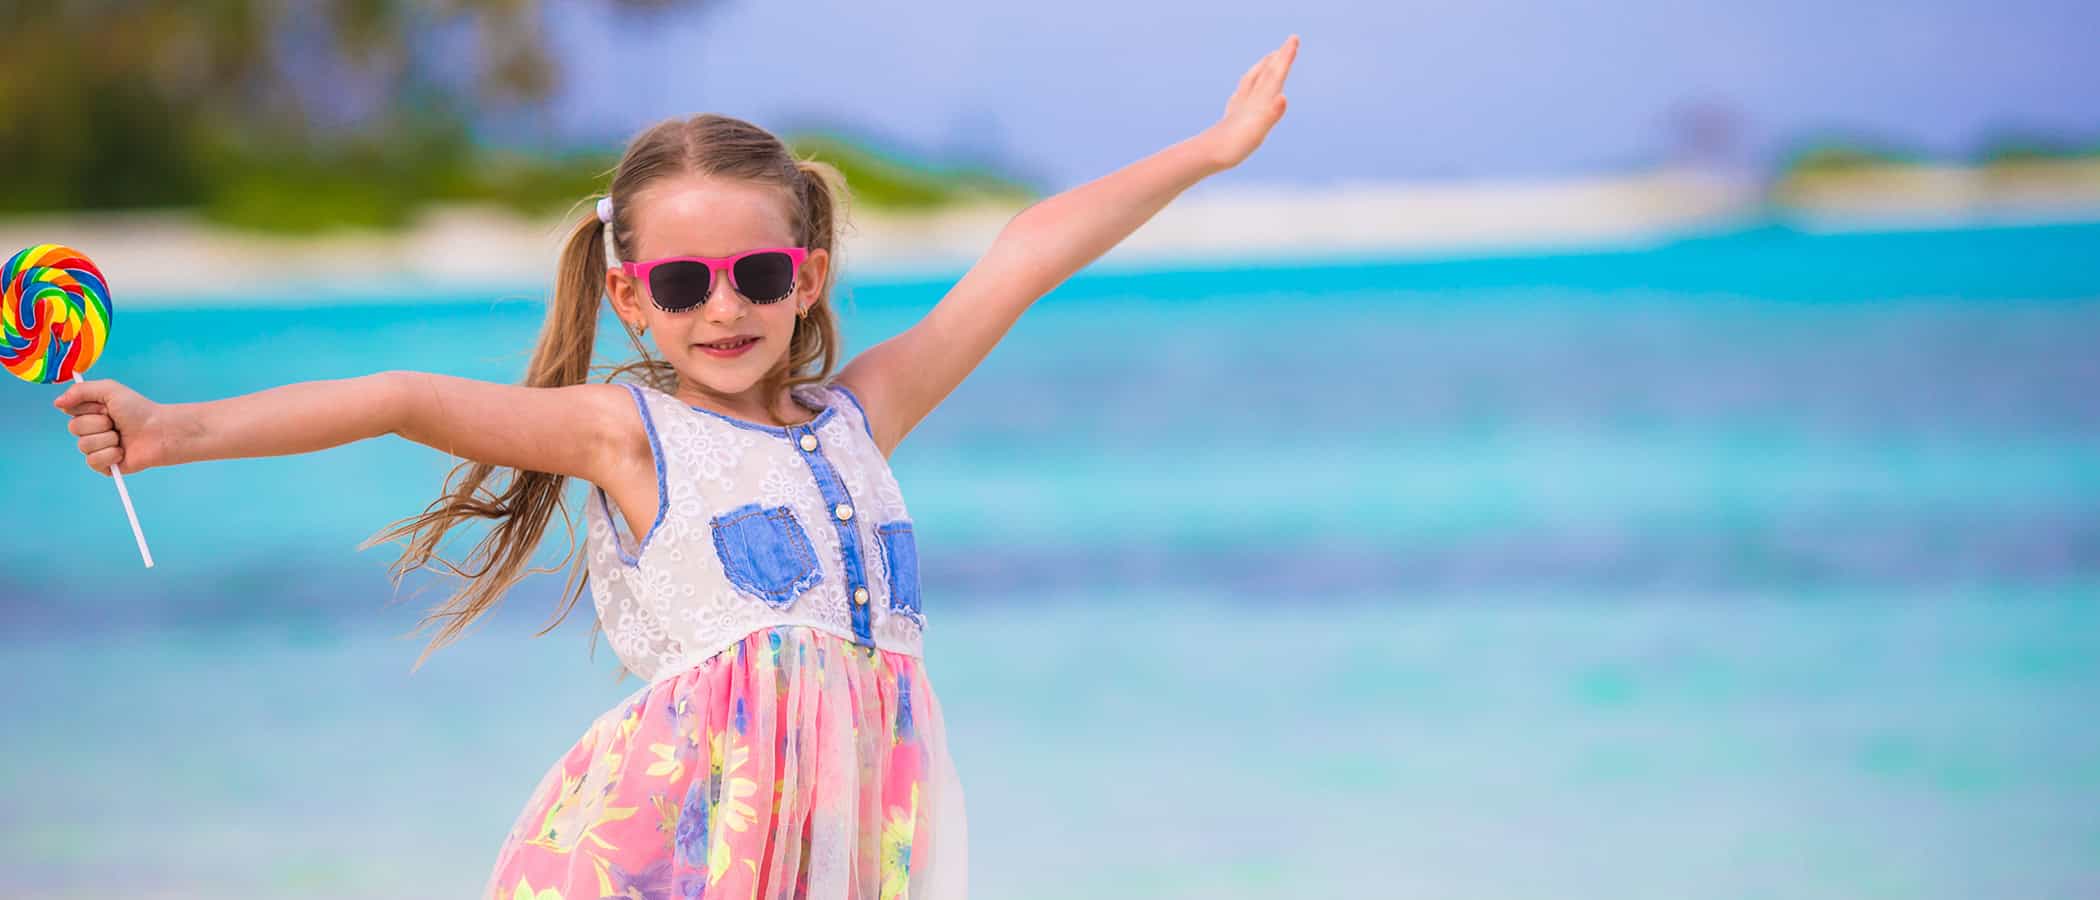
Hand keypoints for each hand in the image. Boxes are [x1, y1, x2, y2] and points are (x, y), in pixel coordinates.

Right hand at [54, 378, 177, 474]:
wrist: (159, 432)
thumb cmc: (138, 410)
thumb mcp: (109, 390)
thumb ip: (81, 390)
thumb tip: (57, 403)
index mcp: (89, 412)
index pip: (69, 410)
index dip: (87, 407)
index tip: (105, 406)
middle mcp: (90, 430)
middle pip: (74, 428)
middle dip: (98, 423)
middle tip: (116, 422)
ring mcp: (97, 448)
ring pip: (83, 445)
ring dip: (107, 439)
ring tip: (122, 437)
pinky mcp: (104, 466)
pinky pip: (92, 461)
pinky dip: (110, 455)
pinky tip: (123, 451)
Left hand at [1202, 34, 1297, 170]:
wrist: (1207, 154)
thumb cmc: (1234, 145)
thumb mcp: (1257, 131)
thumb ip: (1271, 114)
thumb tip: (1283, 97)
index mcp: (1259, 101)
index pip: (1275, 74)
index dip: (1285, 57)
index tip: (1294, 38)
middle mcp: (1249, 99)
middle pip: (1265, 73)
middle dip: (1278, 58)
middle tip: (1289, 43)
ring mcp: (1239, 106)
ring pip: (1252, 80)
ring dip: (1263, 67)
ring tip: (1268, 59)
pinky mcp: (1232, 115)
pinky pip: (1241, 93)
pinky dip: (1248, 85)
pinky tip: (1244, 90)